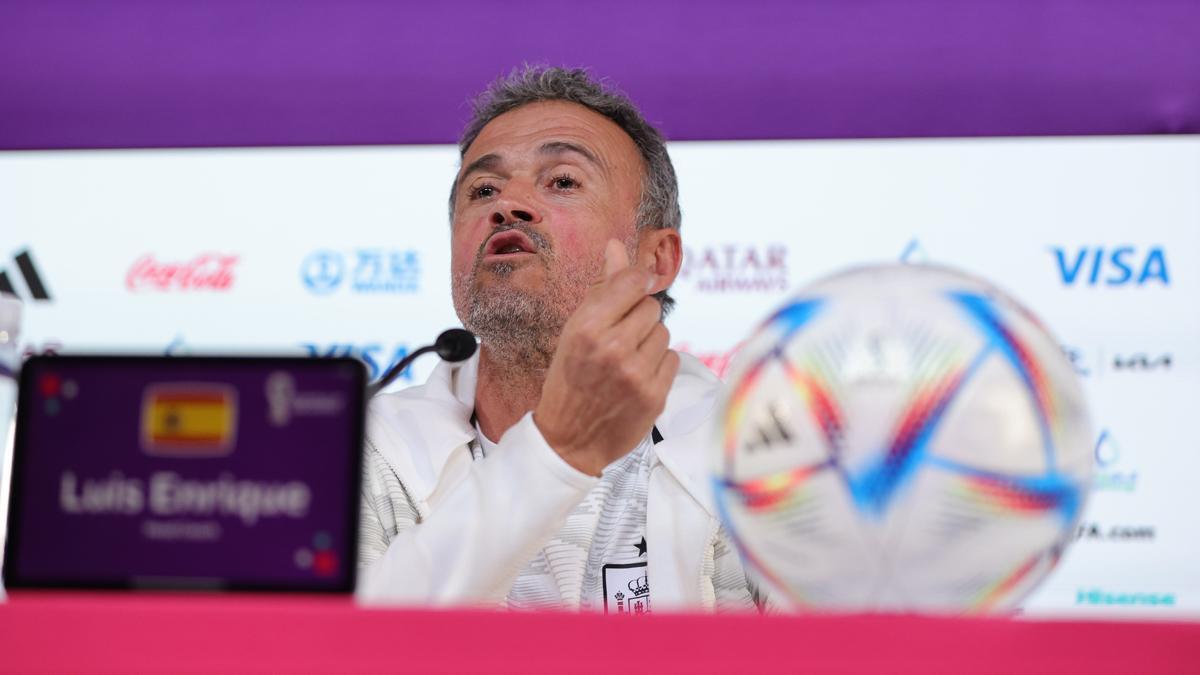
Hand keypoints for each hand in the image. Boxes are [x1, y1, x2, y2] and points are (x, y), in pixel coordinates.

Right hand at [534, 239, 679, 475]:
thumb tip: (616, 246)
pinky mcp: (655, 395)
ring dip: (650, 343)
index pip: (633, 282)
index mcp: (587, 327)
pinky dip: (659, 366)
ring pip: (664, 333)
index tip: (633, 292)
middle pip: (652, 307)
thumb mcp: (575, 330)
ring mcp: (637, 373)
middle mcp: (613, 348)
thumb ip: (601, 288)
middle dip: (639, 319)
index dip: (637, 283)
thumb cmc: (569, 379)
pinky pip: (672, 359)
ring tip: (626, 361)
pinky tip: (637, 378)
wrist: (569, 439)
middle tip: (619, 339)